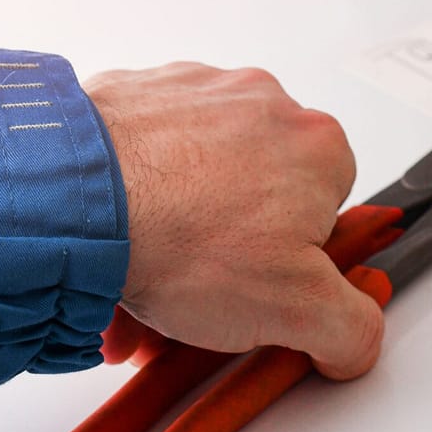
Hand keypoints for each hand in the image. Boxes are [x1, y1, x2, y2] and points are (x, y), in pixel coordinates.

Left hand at [86, 64, 382, 379]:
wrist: (73, 199)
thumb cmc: (180, 238)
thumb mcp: (296, 310)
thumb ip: (350, 327)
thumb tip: (357, 338)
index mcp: (319, 147)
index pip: (328, 213)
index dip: (293, 262)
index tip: (260, 290)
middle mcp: (266, 105)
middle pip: (262, 191)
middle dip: (230, 248)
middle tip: (194, 295)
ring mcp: (198, 93)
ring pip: (200, 172)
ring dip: (179, 224)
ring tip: (141, 280)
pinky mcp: (137, 93)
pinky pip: (147, 150)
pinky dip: (134, 192)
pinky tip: (112, 239)